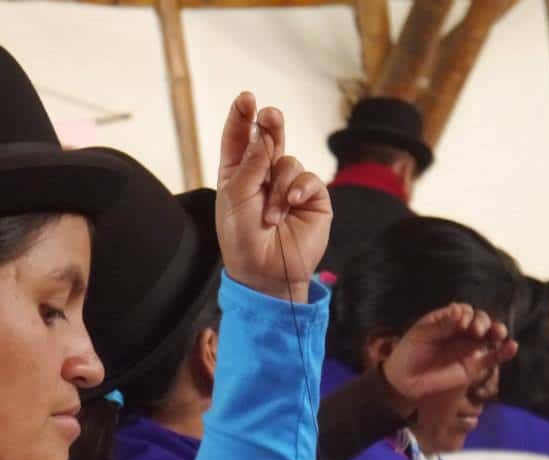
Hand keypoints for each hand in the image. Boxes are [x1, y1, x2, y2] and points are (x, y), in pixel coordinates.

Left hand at [215, 92, 331, 300]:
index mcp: (238, 174)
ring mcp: (289, 186)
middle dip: (270, 125)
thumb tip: (262, 133)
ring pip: (288, 161)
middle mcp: (263, 175)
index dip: (242, 117)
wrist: (265, 272)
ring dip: (278, 187)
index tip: (246, 98)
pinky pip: (308, 179)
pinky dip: (297, 191)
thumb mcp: (236, 198)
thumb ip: (249, 164)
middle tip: (269, 115)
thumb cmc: (243, 238)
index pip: (239, 138)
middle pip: (269, 138)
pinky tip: (290, 208)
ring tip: (271, 216)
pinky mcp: (312, 198)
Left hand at [382, 303, 517, 404]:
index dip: (465, 314)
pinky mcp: (474, 366)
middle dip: (481, 321)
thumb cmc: (409, 353)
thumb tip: (459, 310)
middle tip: (474, 330)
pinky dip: (504, 352)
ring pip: (490, 335)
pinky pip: (493, 357)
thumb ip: (441, 324)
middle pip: (480, 320)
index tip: (460, 323)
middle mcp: (462, 332)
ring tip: (498, 333)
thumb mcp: (422, 335)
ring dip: (496, 330)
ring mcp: (469, 348)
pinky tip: (512, 346)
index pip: (464, 311)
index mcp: (447, 320)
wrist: (405, 380)